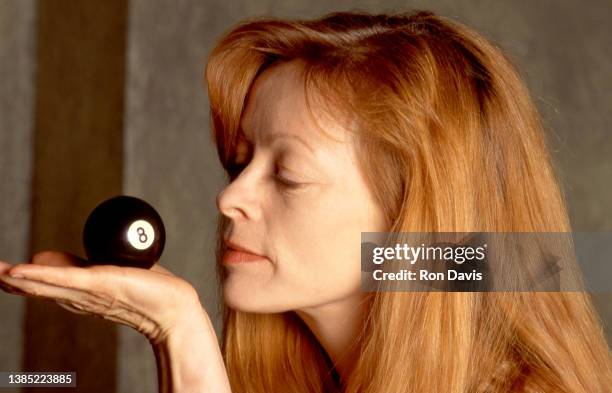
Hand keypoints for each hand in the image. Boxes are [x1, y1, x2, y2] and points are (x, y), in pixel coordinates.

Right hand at [0, 251, 202, 344]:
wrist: (172, 306)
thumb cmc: (148, 291)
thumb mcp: (111, 271)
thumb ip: (88, 264)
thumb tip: (59, 255)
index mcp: (80, 292)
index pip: (44, 284)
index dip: (21, 279)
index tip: (1, 272)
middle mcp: (78, 296)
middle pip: (37, 287)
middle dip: (9, 281)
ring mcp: (87, 291)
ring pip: (44, 284)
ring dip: (16, 279)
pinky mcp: (99, 284)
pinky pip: (64, 279)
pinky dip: (39, 276)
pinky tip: (18, 273)